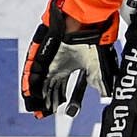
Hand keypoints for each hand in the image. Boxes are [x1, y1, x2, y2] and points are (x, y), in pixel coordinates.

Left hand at [21, 0, 118, 117]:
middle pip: (48, 86)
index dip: (59, 100)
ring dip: (37, 93)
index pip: (61, 88)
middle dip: (46, 100)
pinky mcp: (43, 52)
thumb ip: (99, 81)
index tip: (57, 111)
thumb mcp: (99, 66)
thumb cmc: (95, 40)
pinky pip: (34, 68)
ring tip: (34, 107)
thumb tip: (105, 96)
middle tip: (43, 113)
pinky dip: (31, 80)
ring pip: (39, 79)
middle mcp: (57, 65)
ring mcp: (49, 59)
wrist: (89, 23)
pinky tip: (30, 92)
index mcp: (69, 68)